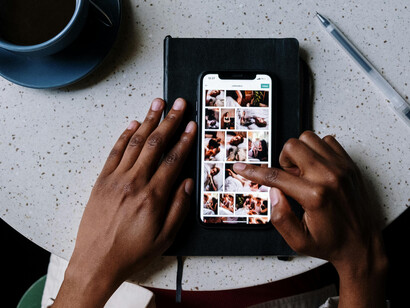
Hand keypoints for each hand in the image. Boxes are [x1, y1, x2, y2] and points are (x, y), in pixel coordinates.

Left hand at [54, 98, 196, 307]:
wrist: (97, 262)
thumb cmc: (131, 252)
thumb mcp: (165, 237)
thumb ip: (179, 207)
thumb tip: (187, 183)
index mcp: (153, 196)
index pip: (173, 160)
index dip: (184, 140)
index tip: (191, 126)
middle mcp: (134, 182)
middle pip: (156, 144)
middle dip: (170, 121)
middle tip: (179, 105)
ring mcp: (116, 179)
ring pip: (136, 143)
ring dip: (148, 121)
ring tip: (158, 104)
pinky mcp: (102, 180)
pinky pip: (115, 152)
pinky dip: (125, 136)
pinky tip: (133, 124)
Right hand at [234, 131, 387, 307]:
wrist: (362, 245)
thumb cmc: (332, 243)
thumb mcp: (298, 241)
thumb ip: (280, 216)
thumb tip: (273, 191)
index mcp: (314, 196)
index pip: (275, 176)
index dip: (253, 171)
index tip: (240, 167)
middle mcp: (329, 177)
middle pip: (292, 146)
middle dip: (283, 160)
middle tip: (289, 177)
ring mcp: (342, 168)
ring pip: (309, 138)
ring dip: (300, 152)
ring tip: (303, 171)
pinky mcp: (350, 164)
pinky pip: (328, 141)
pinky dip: (318, 150)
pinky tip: (317, 167)